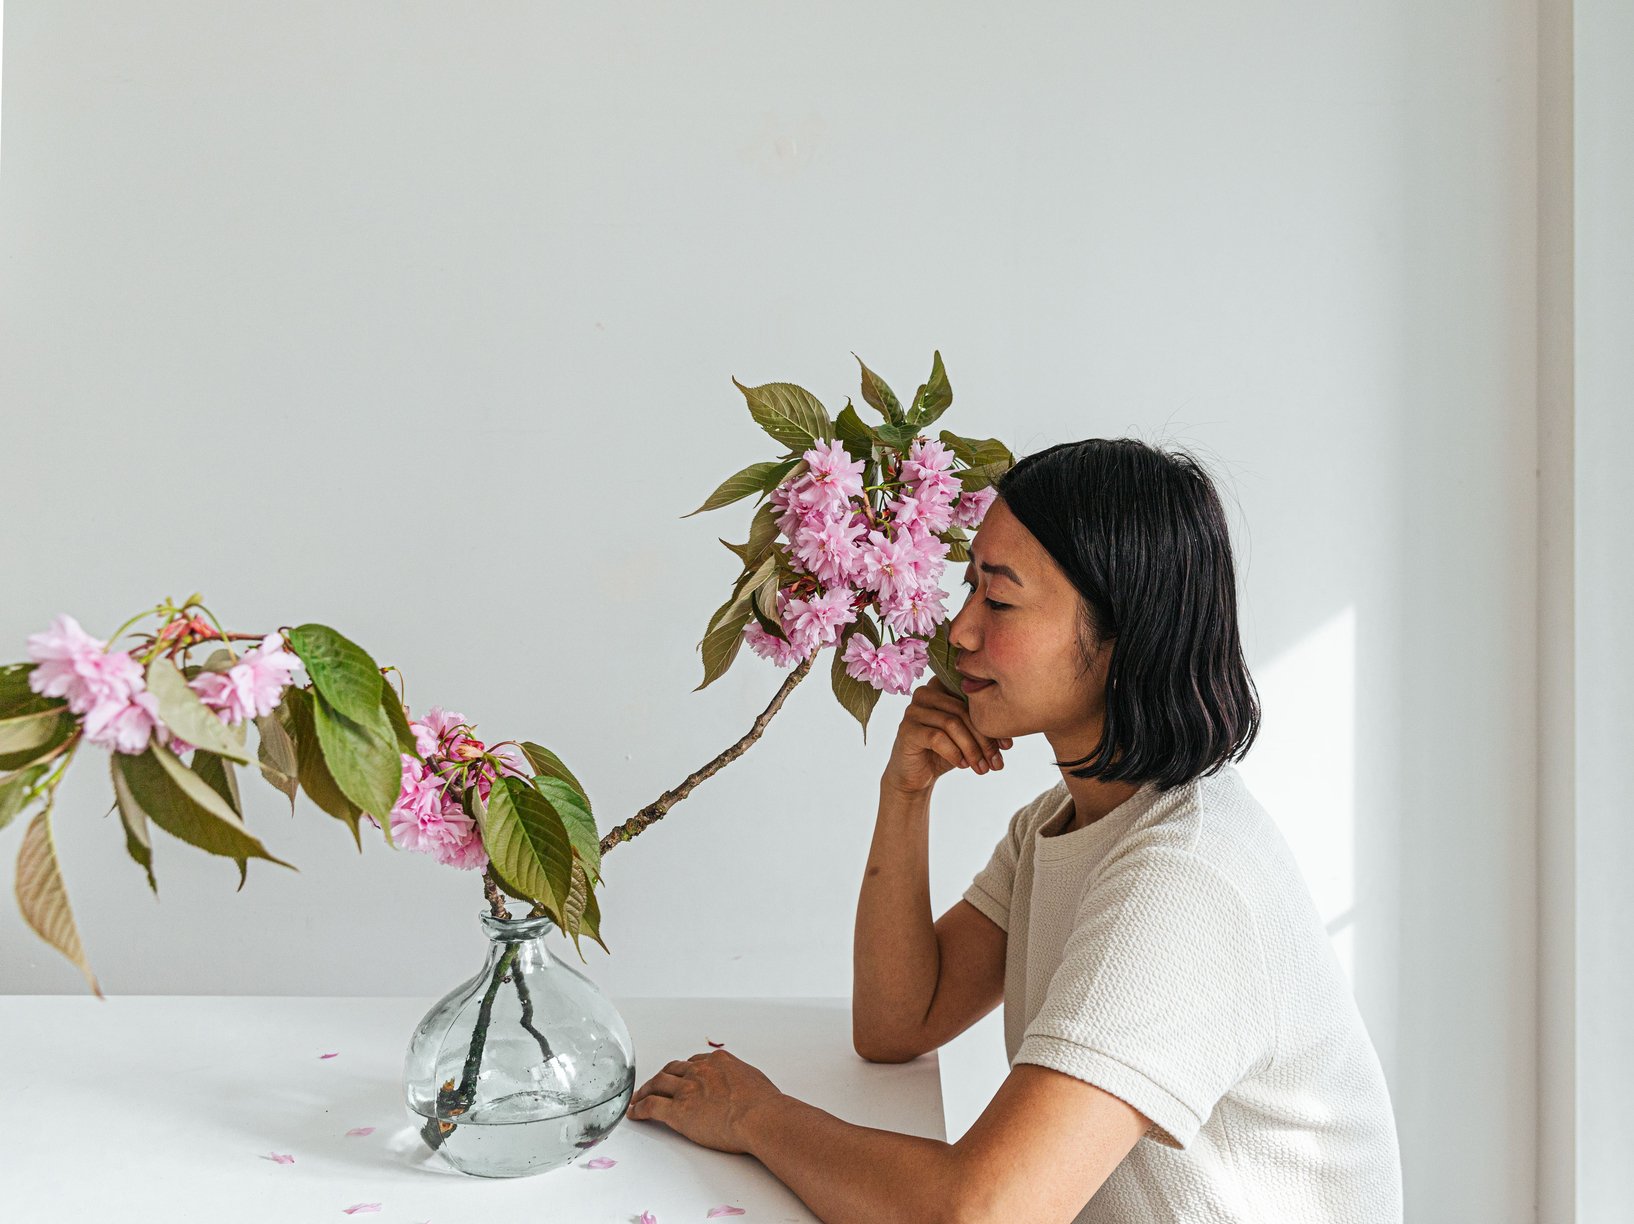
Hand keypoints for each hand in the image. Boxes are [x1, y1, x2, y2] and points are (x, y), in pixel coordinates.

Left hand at [624, 1048, 784, 1154]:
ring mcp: (686, 1089)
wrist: (758, 1116)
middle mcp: (699, 1071)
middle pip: (672, 1070)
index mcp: (718, 1062)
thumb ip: (742, 1080)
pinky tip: (634, 1113)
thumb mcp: (754, 1080)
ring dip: (645, 1090)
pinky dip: (639, 1109)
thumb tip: (745, 1088)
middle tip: (654, 1084)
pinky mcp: (677, 1111)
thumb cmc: (763, 1104)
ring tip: (638, 1097)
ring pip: (657, 1084)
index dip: (684, 1070)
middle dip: (661, 1077)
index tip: (680, 1075)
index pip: (694, 1063)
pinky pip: (651, 1107)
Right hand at [881, 676, 1012, 796]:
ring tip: (982, 768)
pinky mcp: (906, 729)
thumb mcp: (969, 736)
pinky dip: (954, 753)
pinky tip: (963, 765)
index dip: (993, 719)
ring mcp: (913, 709)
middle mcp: (925, 692)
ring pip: (952, 723)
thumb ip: (984, 724)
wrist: (917, 775)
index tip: (1007, 745)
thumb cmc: (945, 751)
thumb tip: (1011, 726)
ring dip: (972, 749)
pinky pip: (936, 737)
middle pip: (963, 710)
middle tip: (996, 762)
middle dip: (984, 739)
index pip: (972, 695)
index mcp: (943, 686)